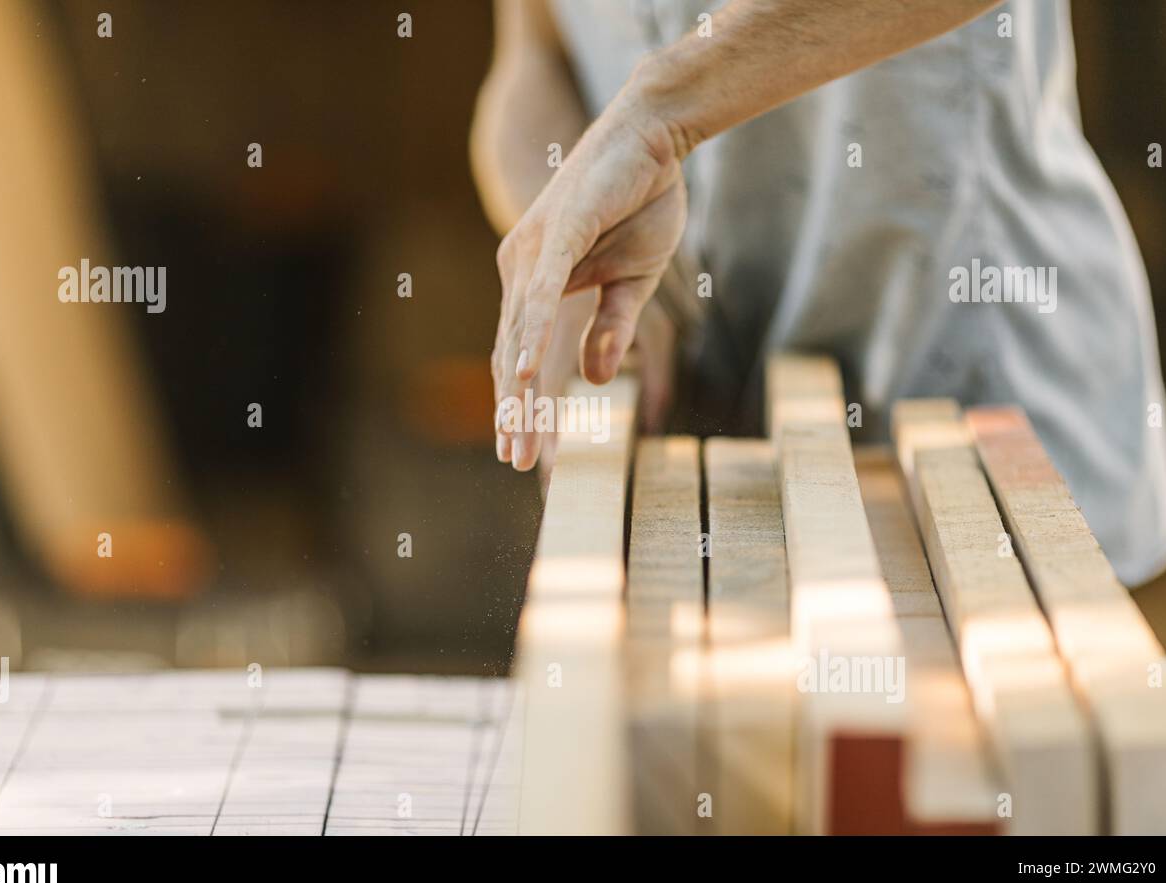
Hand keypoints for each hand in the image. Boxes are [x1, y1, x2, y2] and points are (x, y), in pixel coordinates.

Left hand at [492, 89, 687, 470]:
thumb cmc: (640, 203)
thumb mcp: (633, 283)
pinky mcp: (559, 234)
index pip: (522, 359)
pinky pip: (542, 295)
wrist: (653, 137)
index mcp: (535, 284)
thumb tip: (593, 382)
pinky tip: (527, 374)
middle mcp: (521, 270)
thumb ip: (610, 330)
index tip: (525, 455)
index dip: (522, 408)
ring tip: (518, 437)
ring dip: (519, 390)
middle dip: (515, 413)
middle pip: (512, 356)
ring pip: (521, 334)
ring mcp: (535, 252)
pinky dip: (533, 336)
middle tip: (518, 463)